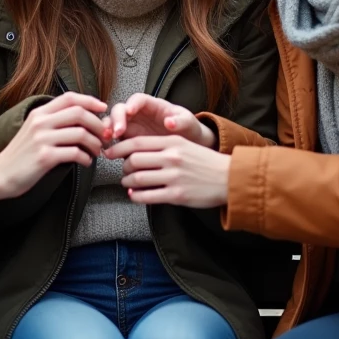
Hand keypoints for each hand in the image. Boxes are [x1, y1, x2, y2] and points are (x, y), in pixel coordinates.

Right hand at [0, 92, 106, 202]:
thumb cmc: (20, 155)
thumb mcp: (33, 130)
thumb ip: (53, 122)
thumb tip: (83, 118)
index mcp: (39, 113)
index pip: (70, 98)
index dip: (90, 101)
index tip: (103, 108)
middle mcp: (40, 122)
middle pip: (79, 113)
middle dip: (98, 124)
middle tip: (105, 136)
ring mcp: (42, 139)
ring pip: (81, 133)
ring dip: (95, 143)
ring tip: (97, 151)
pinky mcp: (45, 157)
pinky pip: (75, 153)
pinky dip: (86, 158)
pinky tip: (86, 162)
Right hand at [103, 93, 214, 149]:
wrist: (187, 144)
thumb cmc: (188, 129)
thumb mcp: (188, 123)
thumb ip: (181, 121)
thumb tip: (170, 122)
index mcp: (153, 106)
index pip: (138, 99)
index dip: (132, 104)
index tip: (130, 111)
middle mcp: (138, 114)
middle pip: (121, 109)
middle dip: (116, 119)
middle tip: (117, 131)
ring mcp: (131, 127)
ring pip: (112, 123)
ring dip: (107, 129)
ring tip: (107, 140)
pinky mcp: (128, 140)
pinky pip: (113, 138)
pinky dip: (108, 142)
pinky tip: (107, 148)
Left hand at [104, 135, 230, 208]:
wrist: (229, 178)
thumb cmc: (206, 162)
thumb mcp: (185, 145)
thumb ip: (163, 146)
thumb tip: (137, 151)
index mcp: (172, 142)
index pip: (137, 142)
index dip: (119, 148)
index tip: (110, 153)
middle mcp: (172, 157)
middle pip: (134, 160)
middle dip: (123, 166)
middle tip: (123, 170)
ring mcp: (174, 177)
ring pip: (138, 178)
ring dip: (128, 181)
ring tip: (128, 182)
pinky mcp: (177, 195)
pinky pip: (147, 196)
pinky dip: (136, 195)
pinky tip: (134, 194)